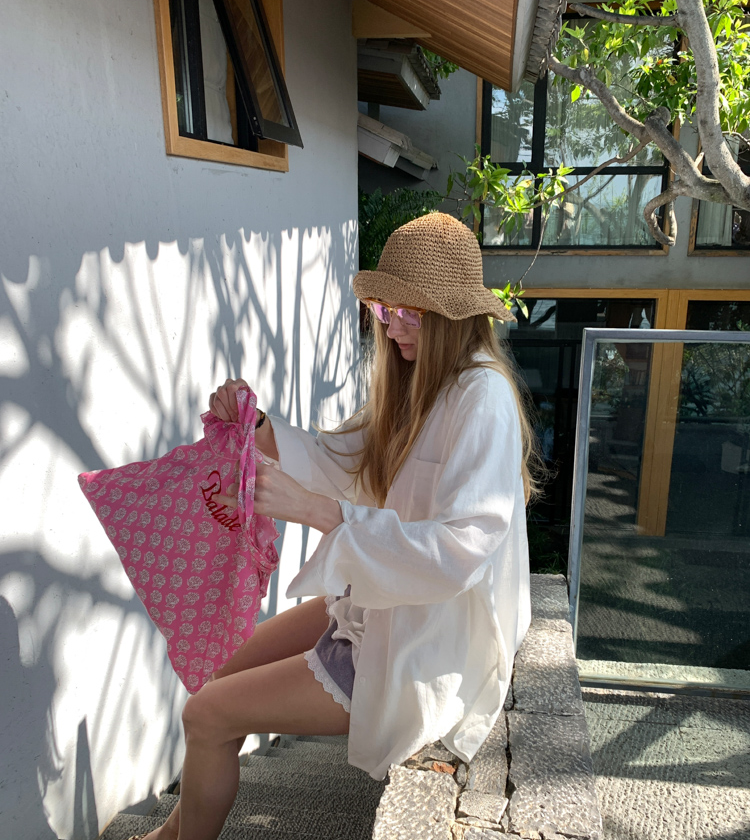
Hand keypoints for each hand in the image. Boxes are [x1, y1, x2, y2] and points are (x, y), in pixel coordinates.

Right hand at [209, 378, 278, 459]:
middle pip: (223, 392)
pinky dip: (216, 411)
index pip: (233, 388)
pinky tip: (224, 418)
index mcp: (243, 386)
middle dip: (228, 408)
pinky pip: (211, 401)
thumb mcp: (254, 418)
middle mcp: (233, 384)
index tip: (238, 415)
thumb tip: (247, 417)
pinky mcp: (215, 399)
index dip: (234, 403)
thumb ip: (249, 414)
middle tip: (235, 419)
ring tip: (231, 419)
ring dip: (223, 411)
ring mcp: (223, 390)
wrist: (249, 426)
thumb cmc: (253, 422)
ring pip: (216, 397)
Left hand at [214, 462, 342, 534]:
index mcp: (266, 470)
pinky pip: (236, 502)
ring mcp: (258, 494)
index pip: (244, 466)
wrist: (303, 505)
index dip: (238, 468)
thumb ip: (263, 473)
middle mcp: (260, 480)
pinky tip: (216, 498)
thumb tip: (248, 473)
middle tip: (241, 486)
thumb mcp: (278, 475)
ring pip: (236, 490)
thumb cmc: (293, 490)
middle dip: (237, 482)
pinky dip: (224, 500)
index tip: (237, 470)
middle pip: (238, 478)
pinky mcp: (257, 507)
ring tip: (238, 493)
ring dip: (235, 491)